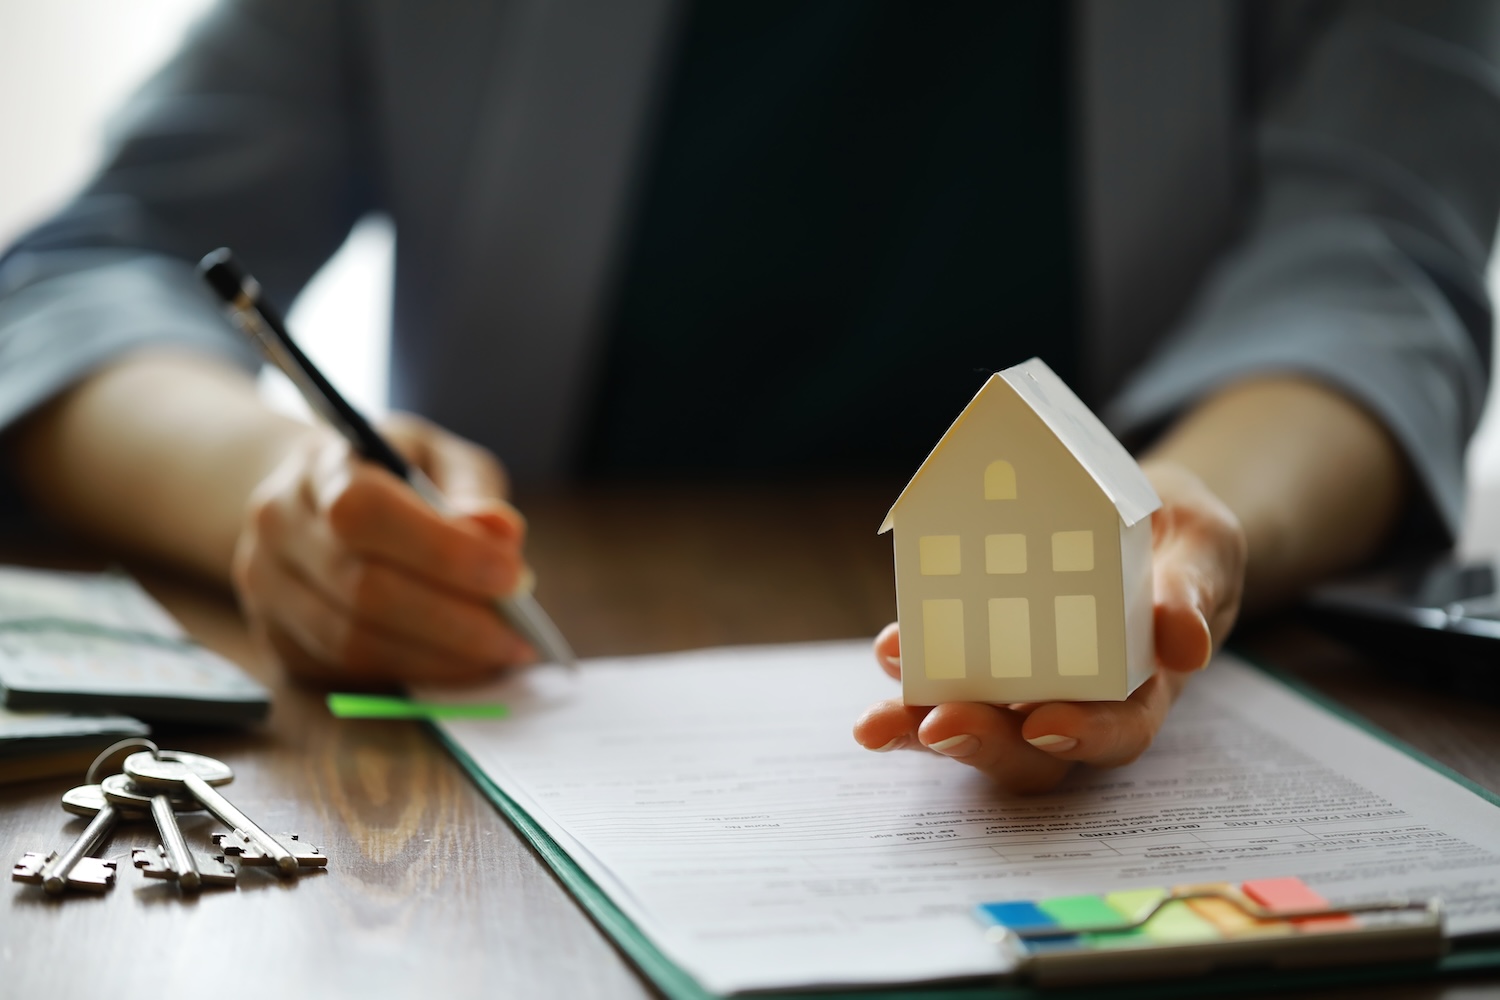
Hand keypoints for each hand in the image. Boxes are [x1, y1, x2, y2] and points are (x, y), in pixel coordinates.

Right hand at [232, 412, 533, 685]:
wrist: (315, 498)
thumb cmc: (393, 473)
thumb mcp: (438, 457)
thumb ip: (471, 488)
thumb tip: (501, 534)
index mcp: (318, 467)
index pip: (367, 512)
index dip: (445, 551)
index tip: (515, 578)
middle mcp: (278, 527)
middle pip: (363, 588)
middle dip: (455, 621)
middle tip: (520, 637)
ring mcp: (267, 588)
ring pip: (352, 641)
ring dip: (439, 657)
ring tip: (499, 654)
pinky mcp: (276, 638)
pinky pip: (346, 670)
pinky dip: (413, 672)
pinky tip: (459, 663)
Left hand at [851, 460, 1245, 793]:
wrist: (1147, 521)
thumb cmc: (1181, 542)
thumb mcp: (1204, 548)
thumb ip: (1194, 588)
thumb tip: (1186, 642)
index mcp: (1145, 688)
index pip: (1121, 732)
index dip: (1085, 738)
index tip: (1044, 727)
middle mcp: (1081, 700)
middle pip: (1033, 753)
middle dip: (982, 744)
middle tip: (937, 727)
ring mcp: (1027, 685)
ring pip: (977, 726)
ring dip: (923, 728)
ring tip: (876, 723)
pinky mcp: (985, 655)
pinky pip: (945, 675)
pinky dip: (913, 670)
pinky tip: (889, 652)